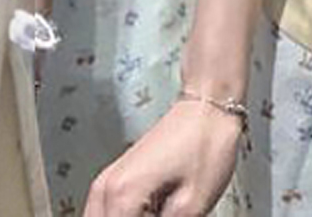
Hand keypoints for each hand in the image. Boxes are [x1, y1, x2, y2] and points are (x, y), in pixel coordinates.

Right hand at [84, 99, 242, 216]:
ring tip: (161, 212)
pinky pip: (106, 215)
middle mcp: (104, 191)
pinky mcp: (115, 180)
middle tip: (165, 216)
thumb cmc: (205, 143)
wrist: (208, 105)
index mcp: (120, 199)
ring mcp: (106, 183)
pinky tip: (152, 213)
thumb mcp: (193, 206)